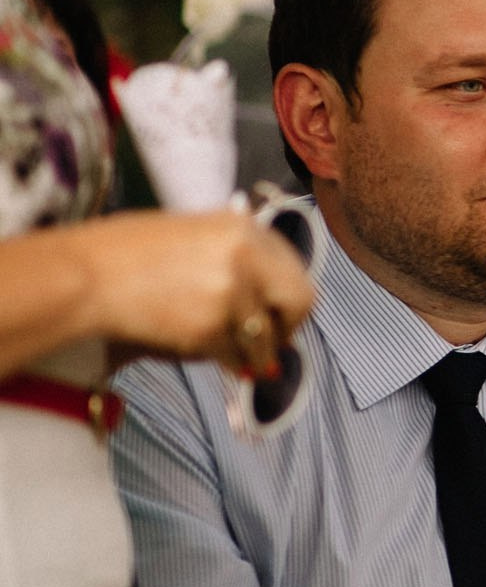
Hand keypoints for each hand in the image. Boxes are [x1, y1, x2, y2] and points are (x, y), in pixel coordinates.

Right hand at [77, 211, 313, 376]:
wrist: (84, 277)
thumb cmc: (125, 255)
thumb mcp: (191, 236)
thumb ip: (237, 261)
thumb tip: (269, 302)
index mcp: (243, 227)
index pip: (294, 268)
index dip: (289, 298)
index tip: (281, 315)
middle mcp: (246, 256)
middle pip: (300, 302)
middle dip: (287, 328)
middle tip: (271, 345)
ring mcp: (231, 292)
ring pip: (264, 337)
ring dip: (248, 350)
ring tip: (215, 342)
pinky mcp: (211, 327)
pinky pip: (231, 355)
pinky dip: (219, 359)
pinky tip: (191, 343)